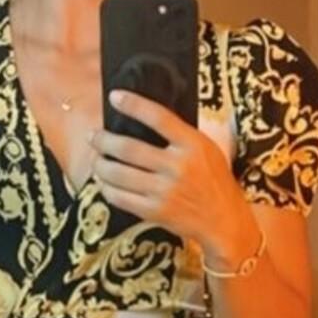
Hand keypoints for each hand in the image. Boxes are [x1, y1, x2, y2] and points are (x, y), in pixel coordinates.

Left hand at [89, 88, 254, 263]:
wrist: (224, 220)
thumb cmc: (214, 180)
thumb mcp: (206, 149)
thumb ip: (180, 136)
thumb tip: (142, 119)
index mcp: (193, 145)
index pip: (159, 117)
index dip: (134, 105)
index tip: (115, 97)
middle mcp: (178, 167)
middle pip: (129, 148)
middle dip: (104, 140)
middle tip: (94, 136)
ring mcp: (165, 191)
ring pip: (119, 174)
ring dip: (100, 165)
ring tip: (96, 159)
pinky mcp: (155, 212)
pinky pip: (121, 198)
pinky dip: (107, 188)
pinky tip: (105, 182)